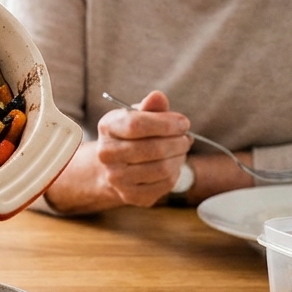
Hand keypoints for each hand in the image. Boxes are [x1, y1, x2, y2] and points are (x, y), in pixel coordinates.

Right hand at [92, 90, 191, 206]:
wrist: (114, 167)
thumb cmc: (131, 136)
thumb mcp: (138, 116)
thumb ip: (150, 107)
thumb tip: (158, 96)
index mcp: (107, 128)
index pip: (137, 125)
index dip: (166, 123)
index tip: (183, 123)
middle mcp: (106, 154)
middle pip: (153, 148)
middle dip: (178, 142)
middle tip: (186, 138)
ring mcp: (116, 178)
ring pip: (162, 168)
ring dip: (179, 157)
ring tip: (180, 150)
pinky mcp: (131, 195)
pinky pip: (165, 184)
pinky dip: (175, 173)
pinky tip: (172, 165)